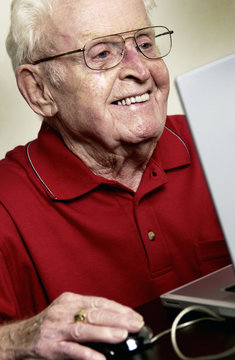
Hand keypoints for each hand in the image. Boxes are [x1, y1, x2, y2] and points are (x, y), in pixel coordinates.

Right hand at [1, 292, 143, 359]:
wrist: (20, 337)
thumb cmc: (49, 323)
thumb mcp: (67, 310)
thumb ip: (87, 312)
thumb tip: (115, 319)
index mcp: (70, 300)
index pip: (99, 302)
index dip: (118, 308)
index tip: (134, 315)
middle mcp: (63, 311)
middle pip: (94, 313)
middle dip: (117, 318)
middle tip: (135, 324)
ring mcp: (56, 329)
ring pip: (83, 329)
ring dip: (104, 332)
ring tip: (122, 335)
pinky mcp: (49, 347)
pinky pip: (70, 350)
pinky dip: (86, 354)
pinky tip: (100, 358)